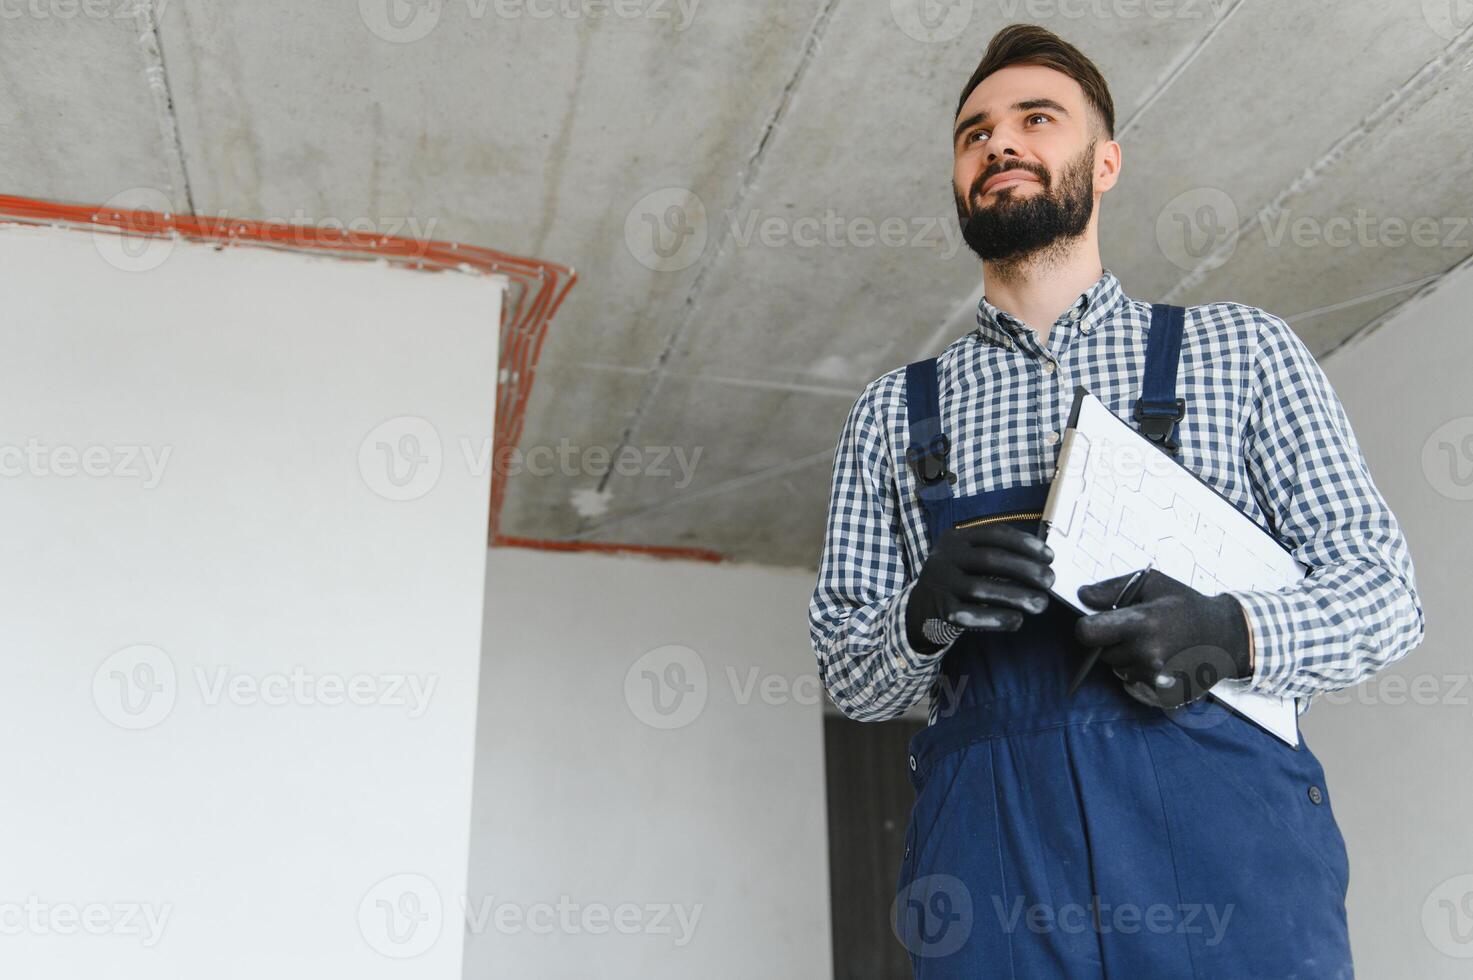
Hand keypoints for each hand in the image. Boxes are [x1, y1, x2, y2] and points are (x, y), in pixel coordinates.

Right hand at [905, 524, 1055, 652]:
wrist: (920, 608)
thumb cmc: (958, 581)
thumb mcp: (969, 559)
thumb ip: (998, 554)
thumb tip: (1043, 560)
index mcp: (956, 538)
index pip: (994, 534)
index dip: (1025, 543)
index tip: (1049, 556)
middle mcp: (945, 557)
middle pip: (990, 559)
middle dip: (1026, 569)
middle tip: (1050, 581)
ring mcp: (941, 584)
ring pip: (981, 588)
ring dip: (1016, 596)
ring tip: (1041, 604)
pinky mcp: (941, 610)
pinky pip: (972, 615)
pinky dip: (997, 618)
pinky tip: (1017, 620)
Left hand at [1074, 569, 1250, 709]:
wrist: (1226, 635)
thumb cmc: (1187, 605)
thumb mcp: (1153, 584)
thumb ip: (1112, 589)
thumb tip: (1082, 596)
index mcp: (1142, 624)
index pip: (1087, 633)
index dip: (1088, 627)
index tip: (1099, 622)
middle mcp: (1147, 654)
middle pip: (1102, 653)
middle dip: (1113, 641)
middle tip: (1140, 630)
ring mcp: (1155, 677)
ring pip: (1118, 668)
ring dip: (1128, 657)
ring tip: (1154, 643)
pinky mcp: (1163, 693)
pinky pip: (1133, 682)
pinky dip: (1141, 671)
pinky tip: (1161, 658)